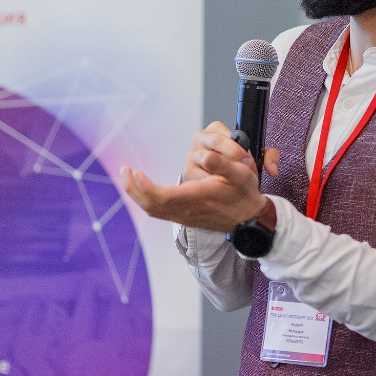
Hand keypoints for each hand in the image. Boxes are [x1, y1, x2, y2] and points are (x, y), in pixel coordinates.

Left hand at [121, 121, 279, 232]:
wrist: (250, 219)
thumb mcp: (241, 175)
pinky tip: (146, 188)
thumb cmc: (245, 195)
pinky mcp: (185, 217)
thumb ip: (223, 164)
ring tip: (131, 178)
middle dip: (133, 189)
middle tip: (125, 171)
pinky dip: (148, 199)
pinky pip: (159, 211)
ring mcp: (185, 217)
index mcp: (198, 199)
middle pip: (151, 206)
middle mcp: (188, 211)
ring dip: (138, 195)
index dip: (145, 186)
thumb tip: (206, 156)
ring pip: (153, 210)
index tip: (135, 172)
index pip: (163, 197)